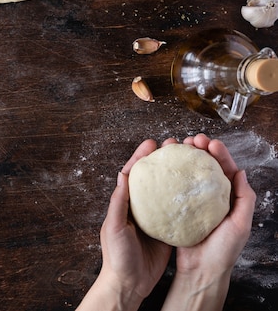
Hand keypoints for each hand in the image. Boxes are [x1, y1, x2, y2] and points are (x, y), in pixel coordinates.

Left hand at [77, 139, 173, 310]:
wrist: (129, 283)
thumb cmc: (116, 256)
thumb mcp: (115, 227)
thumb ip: (118, 203)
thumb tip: (122, 176)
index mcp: (123, 203)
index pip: (132, 174)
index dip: (140, 157)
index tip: (152, 143)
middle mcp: (139, 207)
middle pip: (151, 177)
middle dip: (160, 159)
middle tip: (174, 144)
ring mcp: (154, 218)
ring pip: (165, 190)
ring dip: (174, 174)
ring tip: (187, 158)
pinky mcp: (167, 230)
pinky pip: (177, 209)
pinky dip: (184, 196)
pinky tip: (195, 188)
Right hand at [161, 134, 256, 310]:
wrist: (201, 271)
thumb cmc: (223, 251)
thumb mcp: (241, 224)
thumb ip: (245, 198)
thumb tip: (241, 172)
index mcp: (228, 198)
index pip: (225, 169)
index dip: (218, 153)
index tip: (209, 142)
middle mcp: (211, 197)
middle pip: (206, 167)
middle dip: (199, 150)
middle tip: (191, 140)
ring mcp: (194, 202)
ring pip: (189, 174)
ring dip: (184, 159)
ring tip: (177, 148)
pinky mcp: (178, 209)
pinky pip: (174, 188)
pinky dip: (171, 176)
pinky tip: (165, 167)